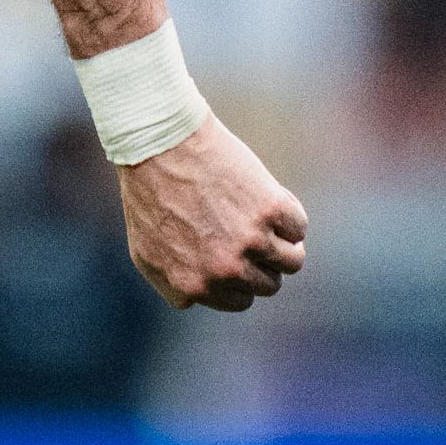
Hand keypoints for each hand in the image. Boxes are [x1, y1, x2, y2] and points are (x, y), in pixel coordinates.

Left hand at [119, 120, 308, 310]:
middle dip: (263, 262)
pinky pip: (298, 227)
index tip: (234, 254)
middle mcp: (225, 270)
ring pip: (293, 260)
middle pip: (270, 284)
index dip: (241, 277)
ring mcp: (250, 240)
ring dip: (284, 242)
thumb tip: (200, 299)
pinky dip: (288, 213)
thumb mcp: (146, 252)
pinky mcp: (271, 209)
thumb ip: (175, 284)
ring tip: (263, 219)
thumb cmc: (150, 195)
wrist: (160, 144)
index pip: (241, 300)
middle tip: (246, 232)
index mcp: (194, 287)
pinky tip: (265, 196)